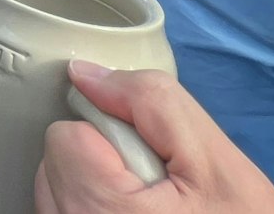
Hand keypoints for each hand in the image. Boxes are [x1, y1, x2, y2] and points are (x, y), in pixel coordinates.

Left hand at [34, 63, 273, 213]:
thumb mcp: (216, 162)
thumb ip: (150, 103)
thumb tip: (85, 73)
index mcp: (100, 208)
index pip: (66, 135)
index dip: (112, 135)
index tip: (149, 162)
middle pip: (57, 159)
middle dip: (103, 160)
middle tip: (157, 189)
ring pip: (57, 184)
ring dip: (96, 185)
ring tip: (148, 207)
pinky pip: (63, 207)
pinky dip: (90, 205)